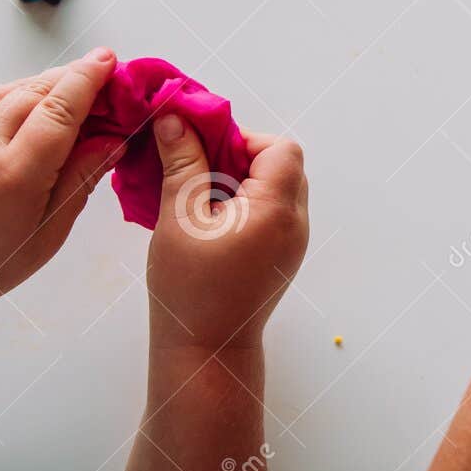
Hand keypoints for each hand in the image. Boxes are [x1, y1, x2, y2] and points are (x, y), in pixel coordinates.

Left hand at [0, 48, 128, 312]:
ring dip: (52, 82)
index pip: (58, 111)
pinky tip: (45, 103)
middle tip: (111, 77)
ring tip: (82, 88)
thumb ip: (80, 181)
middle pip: (38, 92)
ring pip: (15, 89)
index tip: (112, 60)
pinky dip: (25, 92)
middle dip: (76, 77)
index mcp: (13, 175)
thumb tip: (115, 140)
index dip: (87, 81)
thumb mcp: (48, 234)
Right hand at [145, 117, 308, 350]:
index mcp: (276, 210)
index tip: (204, 149)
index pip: (280, 148)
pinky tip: (208, 219)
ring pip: (278, 188)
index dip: (243, 138)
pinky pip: (272, 212)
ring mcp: (293, 243)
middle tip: (198, 168)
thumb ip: (183, 162)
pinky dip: (245, 203)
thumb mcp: (179, 218)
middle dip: (240, 156)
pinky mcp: (283, 257)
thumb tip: (175, 117)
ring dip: (241, 180)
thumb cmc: (190, 290)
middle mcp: (295, 224)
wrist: (207, 353)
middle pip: (283, 165)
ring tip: (199, 195)